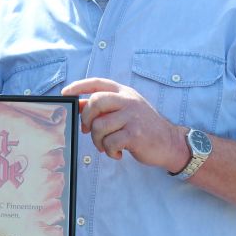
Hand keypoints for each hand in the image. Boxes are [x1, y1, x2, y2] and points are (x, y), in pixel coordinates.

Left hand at [62, 78, 183, 170]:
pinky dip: (109, 152)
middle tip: (87, 130)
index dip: (78, 86)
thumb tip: (78, 105)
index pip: (97, 83)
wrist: (170, 143)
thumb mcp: (125, 111)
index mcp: (124, 92)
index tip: (65, 94)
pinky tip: (118, 153)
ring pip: (99, 126)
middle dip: (86, 118)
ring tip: (106, 146)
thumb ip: (105, 107)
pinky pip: (110, 142)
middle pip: (95, 101)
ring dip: (97, 141)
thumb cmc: (143, 127)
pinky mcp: (135, 134)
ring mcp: (132, 116)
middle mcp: (128, 100)